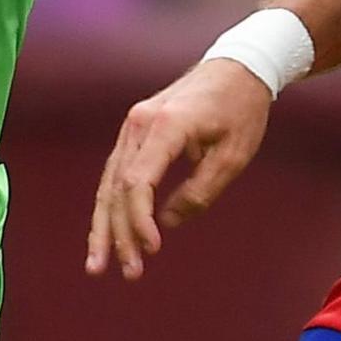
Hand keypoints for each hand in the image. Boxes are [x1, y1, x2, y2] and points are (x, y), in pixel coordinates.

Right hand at [87, 57, 274, 278]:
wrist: (236, 68)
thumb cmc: (240, 110)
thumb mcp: (234, 155)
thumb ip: (201, 191)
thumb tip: (168, 221)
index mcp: (165, 126)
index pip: (137, 181)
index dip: (139, 220)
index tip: (153, 249)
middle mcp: (138, 124)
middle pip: (117, 188)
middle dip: (118, 234)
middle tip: (128, 273)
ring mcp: (131, 127)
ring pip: (108, 185)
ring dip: (105, 228)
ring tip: (100, 266)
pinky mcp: (133, 134)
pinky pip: (115, 176)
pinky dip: (110, 208)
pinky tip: (105, 236)